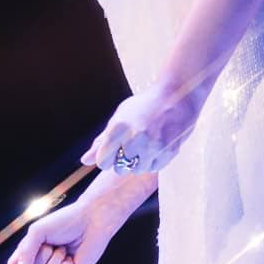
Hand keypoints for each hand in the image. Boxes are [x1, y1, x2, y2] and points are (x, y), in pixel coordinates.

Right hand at [7, 200, 119, 263]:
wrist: (91, 220)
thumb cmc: (64, 222)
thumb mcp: (38, 232)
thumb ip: (25, 252)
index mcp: (32, 252)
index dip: (18, 263)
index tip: (31, 248)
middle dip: (41, 256)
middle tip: (53, 244)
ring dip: (54, 261)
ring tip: (64, 249)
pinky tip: (71, 259)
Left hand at [81, 84, 198, 175]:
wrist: (179, 94)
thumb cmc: (145, 105)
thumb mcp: (120, 117)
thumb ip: (102, 141)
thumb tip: (84, 161)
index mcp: (119, 127)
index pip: (103, 161)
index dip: (106, 159)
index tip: (112, 152)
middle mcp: (135, 138)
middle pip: (119, 169)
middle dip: (122, 161)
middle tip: (131, 147)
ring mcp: (153, 146)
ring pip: (137, 170)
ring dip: (139, 162)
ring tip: (145, 144)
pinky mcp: (169, 151)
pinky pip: (154, 168)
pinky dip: (153, 161)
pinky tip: (156, 146)